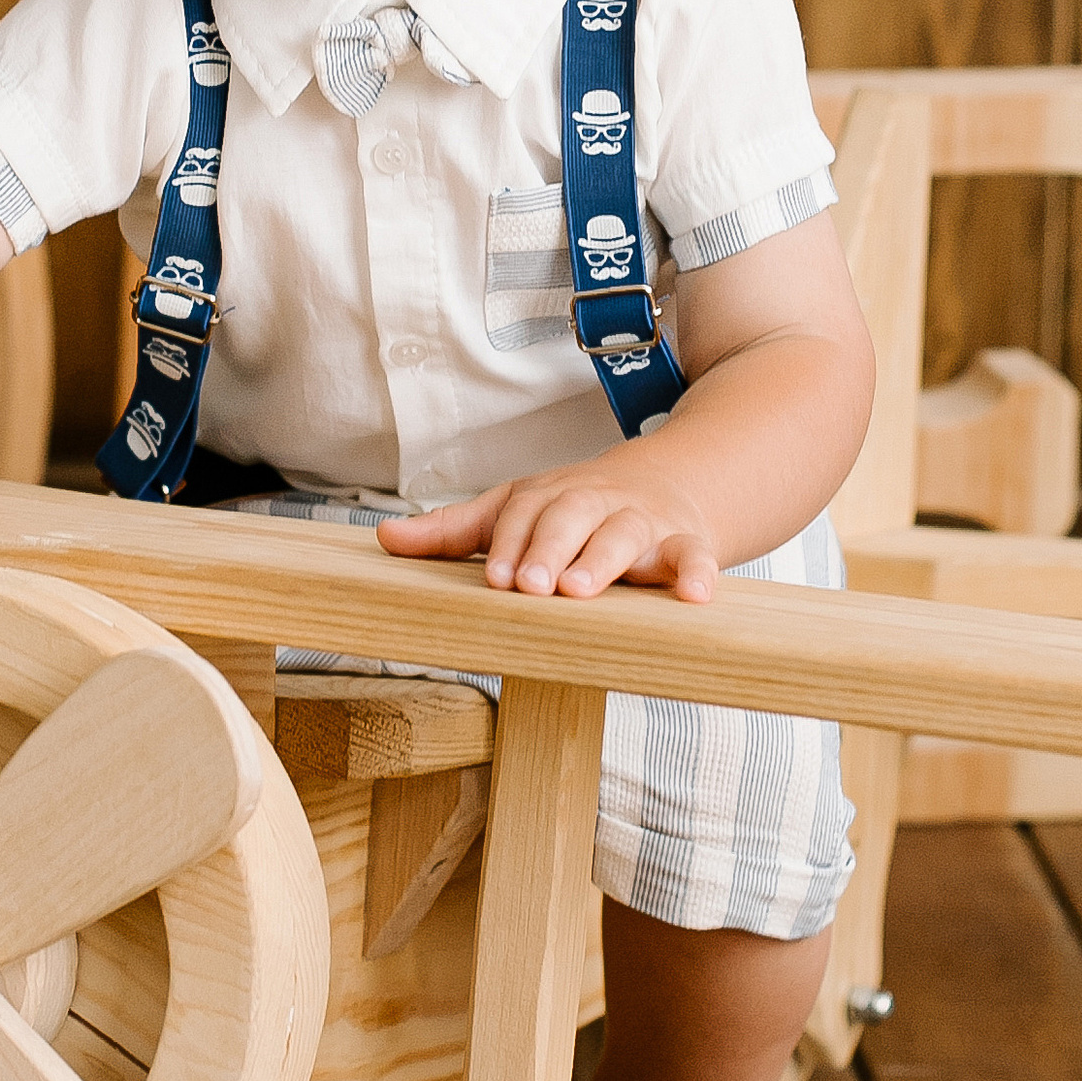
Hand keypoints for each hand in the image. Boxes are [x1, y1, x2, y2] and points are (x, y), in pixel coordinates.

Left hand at [378, 458, 722, 601]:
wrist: (662, 484)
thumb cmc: (572, 511)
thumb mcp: (513, 513)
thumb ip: (454, 532)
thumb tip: (383, 538)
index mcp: (550, 496)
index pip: (524, 512)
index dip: (509, 544)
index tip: (494, 578)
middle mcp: (595, 503)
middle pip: (571, 519)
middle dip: (549, 550)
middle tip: (531, 586)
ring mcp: (642, 523)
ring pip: (624, 535)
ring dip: (603, 561)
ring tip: (581, 591)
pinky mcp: (685, 544)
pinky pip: (695, 556)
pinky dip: (698, 573)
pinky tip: (696, 596)